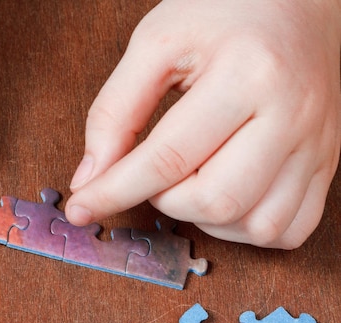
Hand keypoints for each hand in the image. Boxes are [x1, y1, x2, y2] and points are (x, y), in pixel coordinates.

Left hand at [65, 0, 340, 248]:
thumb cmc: (223, 12)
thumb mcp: (154, 45)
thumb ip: (114, 112)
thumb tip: (89, 179)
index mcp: (248, 74)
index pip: (167, 159)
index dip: (114, 191)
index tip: (80, 209)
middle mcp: (293, 115)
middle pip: (215, 201)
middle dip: (165, 201)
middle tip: (153, 172)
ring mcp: (317, 143)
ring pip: (257, 226)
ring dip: (205, 218)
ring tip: (190, 180)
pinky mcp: (327, 162)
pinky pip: (290, 229)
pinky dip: (247, 228)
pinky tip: (226, 196)